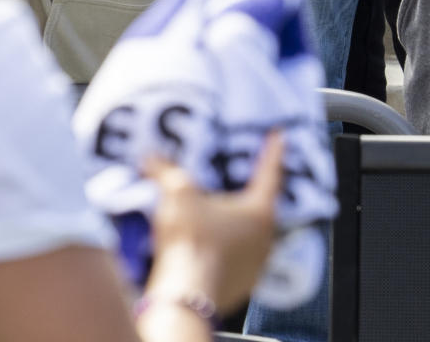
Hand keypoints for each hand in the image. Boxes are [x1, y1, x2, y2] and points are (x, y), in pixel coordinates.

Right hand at [142, 131, 283, 317]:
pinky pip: (237, 254)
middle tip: (245, 169)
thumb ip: (165, 169)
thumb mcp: (177, 192)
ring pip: (250, 231)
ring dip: (236, 217)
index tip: (279, 136)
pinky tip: (207, 236)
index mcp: (259, 212)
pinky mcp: (240, 283)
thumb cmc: (190, 241)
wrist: (184, 293)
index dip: (272, 151)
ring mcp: (255, 264)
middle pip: (262, 204)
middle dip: (252, 186)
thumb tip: (151, 157)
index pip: (269, 172)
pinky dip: (226, 241)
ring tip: (220, 204)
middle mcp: (265, 239)